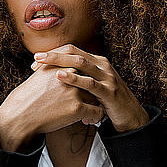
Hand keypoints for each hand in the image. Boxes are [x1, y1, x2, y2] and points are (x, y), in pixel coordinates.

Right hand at [0, 63, 103, 151]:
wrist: (19, 115)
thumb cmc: (29, 97)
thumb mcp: (41, 75)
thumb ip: (56, 68)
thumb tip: (67, 66)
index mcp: (62, 65)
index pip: (83, 69)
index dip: (84, 80)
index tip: (84, 89)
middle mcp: (70, 76)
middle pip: (91, 81)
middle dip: (92, 91)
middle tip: (91, 101)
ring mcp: (74, 92)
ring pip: (96, 96)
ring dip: (95, 105)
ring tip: (88, 114)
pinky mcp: (77, 108)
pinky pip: (96, 112)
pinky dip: (95, 117)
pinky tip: (87, 121)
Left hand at [31, 44, 148, 131]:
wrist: (130, 116)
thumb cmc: (107, 102)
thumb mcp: (92, 86)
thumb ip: (79, 78)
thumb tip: (54, 74)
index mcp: (97, 61)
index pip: (72, 50)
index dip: (54, 53)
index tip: (37, 61)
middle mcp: (103, 65)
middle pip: (74, 53)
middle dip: (53, 54)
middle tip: (36, 58)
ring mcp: (107, 77)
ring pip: (81, 63)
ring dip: (59, 62)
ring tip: (42, 64)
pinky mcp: (109, 91)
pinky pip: (89, 83)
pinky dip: (73, 78)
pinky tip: (59, 77)